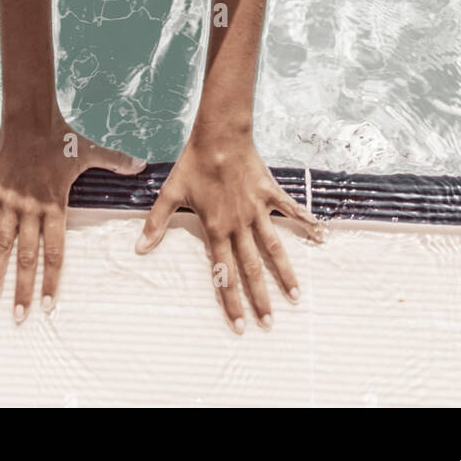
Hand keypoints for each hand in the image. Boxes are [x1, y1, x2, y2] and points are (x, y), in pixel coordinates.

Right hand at [0, 113, 144, 320]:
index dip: (52, 280)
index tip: (49, 305)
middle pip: (26, 257)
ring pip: (0, 245)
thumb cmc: (61, 137)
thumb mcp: (90, 151)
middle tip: (19, 317)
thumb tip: (142, 166)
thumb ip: (115, 161)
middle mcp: (31, 210)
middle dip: (23, 289)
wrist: (30, 118)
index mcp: (55, 206)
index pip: (55, 252)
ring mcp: (9, 202)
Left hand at [135, 135, 324, 332]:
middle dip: (261, 299)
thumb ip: (157, 223)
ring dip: (285, 273)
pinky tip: (321, 235)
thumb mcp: (171, 193)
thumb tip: (139, 248)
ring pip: (274, 247)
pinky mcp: (269, 193)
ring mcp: (257, 209)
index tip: (240, 326)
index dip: (232, 301)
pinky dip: (306, 222)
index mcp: (216, 229)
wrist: (219, 135)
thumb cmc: (194, 163)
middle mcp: (239, 225)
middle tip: (270, 324)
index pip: (224, 273)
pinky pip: (290, 210)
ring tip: (296, 296)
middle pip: (252, 268)